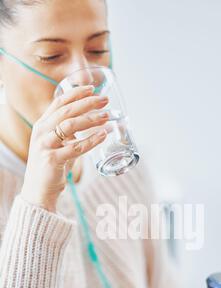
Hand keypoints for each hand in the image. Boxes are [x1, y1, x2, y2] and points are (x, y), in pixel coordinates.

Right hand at [20, 85, 109, 212]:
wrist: (38, 191)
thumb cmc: (51, 166)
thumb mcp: (57, 144)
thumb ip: (68, 132)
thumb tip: (91, 120)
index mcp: (42, 125)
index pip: (59, 102)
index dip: (76, 93)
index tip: (92, 88)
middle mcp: (41, 132)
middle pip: (66, 111)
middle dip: (87, 103)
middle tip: (105, 100)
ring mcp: (45, 146)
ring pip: (69, 126)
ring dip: (90, 119)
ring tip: (107, 116)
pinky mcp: (52, 160)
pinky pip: (75, 148)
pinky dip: (91, 140)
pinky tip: (103, 135)